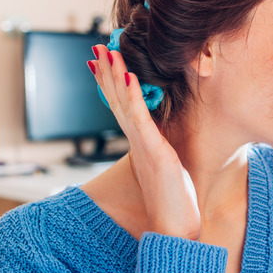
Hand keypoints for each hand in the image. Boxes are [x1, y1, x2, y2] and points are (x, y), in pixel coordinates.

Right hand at [89, 46, 200, 239]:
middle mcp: (137, 140)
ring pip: (124, 104)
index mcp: (140, 141)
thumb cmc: (173, 198)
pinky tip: (129, 77)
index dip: (111, 82)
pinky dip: (133, 97)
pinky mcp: (154, 150)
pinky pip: (141, 119)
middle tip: (97, 48)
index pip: (121, 105)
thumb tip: (160, 138)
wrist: (174, 224)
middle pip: (116, 99)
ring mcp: (143, 144)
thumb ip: (160, 147)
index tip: (103, 61)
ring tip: (108, 52)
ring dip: (115, 76)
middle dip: (107, 72)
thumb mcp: (167, 163)